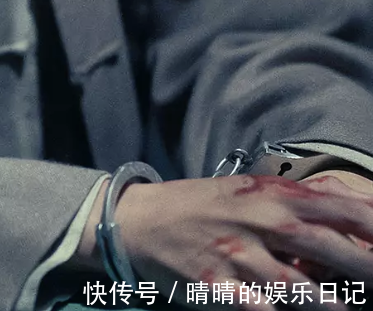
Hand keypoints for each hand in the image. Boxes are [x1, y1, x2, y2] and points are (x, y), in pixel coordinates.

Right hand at [75, 174, 372, 303]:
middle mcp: (255, 222)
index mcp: (265, 195)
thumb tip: (345, 212)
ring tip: (350, 307)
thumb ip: (291, 204)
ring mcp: (236, 255)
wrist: (141, 220)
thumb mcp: (246, 193)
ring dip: (327, 300)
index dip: (367, 219)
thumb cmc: (202, 206)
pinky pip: (254, 306)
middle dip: (362, 264)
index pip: (330, 205)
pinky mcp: (216, 287)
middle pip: (321, 245)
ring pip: (293, 283)